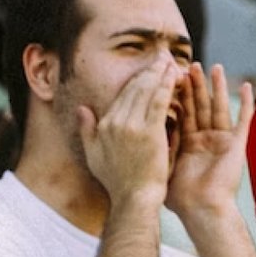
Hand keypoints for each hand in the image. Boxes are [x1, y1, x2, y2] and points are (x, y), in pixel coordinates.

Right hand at [78, 61, 176, 206]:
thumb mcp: (93, 155)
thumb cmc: (117, 182)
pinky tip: (173, 76)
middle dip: (149, 70)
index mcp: (103, 125)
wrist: (134, 199)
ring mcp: (132, 126)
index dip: (136, 79)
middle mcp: (115, 122)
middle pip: (134, 88)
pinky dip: (166, 86)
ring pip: (146, 91)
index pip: (122, 94)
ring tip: (169, 62)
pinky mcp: (149, 132)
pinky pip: (158, 102)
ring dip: (158, 73)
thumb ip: (86, 130)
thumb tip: (81, 109)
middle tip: (162, 58)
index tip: (148, 69)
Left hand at [166, 63, 250, 217]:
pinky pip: (243, 121)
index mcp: (188, 144)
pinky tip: (245, 86)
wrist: (201, 211)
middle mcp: (206, 139)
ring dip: (216, 88)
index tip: (168, 74)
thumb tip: (126, 138)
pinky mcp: (236, 145)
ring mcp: (222, 141)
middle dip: (193, 85)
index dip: (175, 93)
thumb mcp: (161, 168)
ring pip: (219, 108)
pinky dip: (246, 103)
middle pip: (199, 106)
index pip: (180, 112)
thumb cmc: (181, 198)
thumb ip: (151, 149)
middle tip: (187, 64)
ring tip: (212, 67)